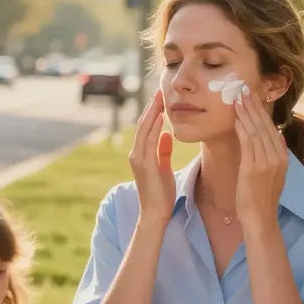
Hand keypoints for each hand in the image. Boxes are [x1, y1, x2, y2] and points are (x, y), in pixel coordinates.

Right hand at [129, 89, 175, 224]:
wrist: (156, 214)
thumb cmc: (161, 194)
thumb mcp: (164, 168)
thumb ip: (163, 151)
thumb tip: (167, 134)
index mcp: (140, 154)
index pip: (146, 127)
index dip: (152, 111)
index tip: (161, 97)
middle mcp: (136, 154)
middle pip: (142, 124)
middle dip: (151, 107)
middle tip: (159, 90)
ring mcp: (138, 159)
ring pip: (144, 130)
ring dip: (152, 112)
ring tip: (160, 98)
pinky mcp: (144, 165)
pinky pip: (149, 142)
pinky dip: (154, 127)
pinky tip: (161, 116)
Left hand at [233, 90, 287, 232]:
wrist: (260, 219)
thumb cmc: (262, 198)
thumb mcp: (274, 174)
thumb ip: (275, 155)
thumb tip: (277, 137)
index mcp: (283, 157)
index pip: (271, 128)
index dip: (262, 111)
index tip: (253, 97)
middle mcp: (278, 157)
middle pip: (265, 126)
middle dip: (254, 107)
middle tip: (244, 90)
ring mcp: (267, 163)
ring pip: (256, 131)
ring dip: (246, 113)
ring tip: (238, 99)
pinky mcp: (254, 169)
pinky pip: (248, 144)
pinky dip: (242, 129)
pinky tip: (236, 118)